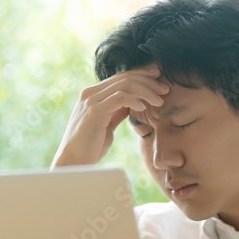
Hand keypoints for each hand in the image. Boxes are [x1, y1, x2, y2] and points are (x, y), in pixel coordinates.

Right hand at [51, 64, 169, 167]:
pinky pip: (120, 98)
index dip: (142, 76)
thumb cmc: (89, 147)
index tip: (158, 82)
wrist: (73, 162)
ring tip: (159, 100)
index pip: (120, 77)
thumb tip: (133, 104)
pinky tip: (144, 107)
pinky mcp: (95, 111)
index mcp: (92, 94)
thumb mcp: (106, 124)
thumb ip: (116, 112)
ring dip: (146, 90)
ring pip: (124, 85)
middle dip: (148, 81)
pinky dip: (135, 100)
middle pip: (124, 77)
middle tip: (165, 89)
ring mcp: (91, 101)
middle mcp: (90, 93)